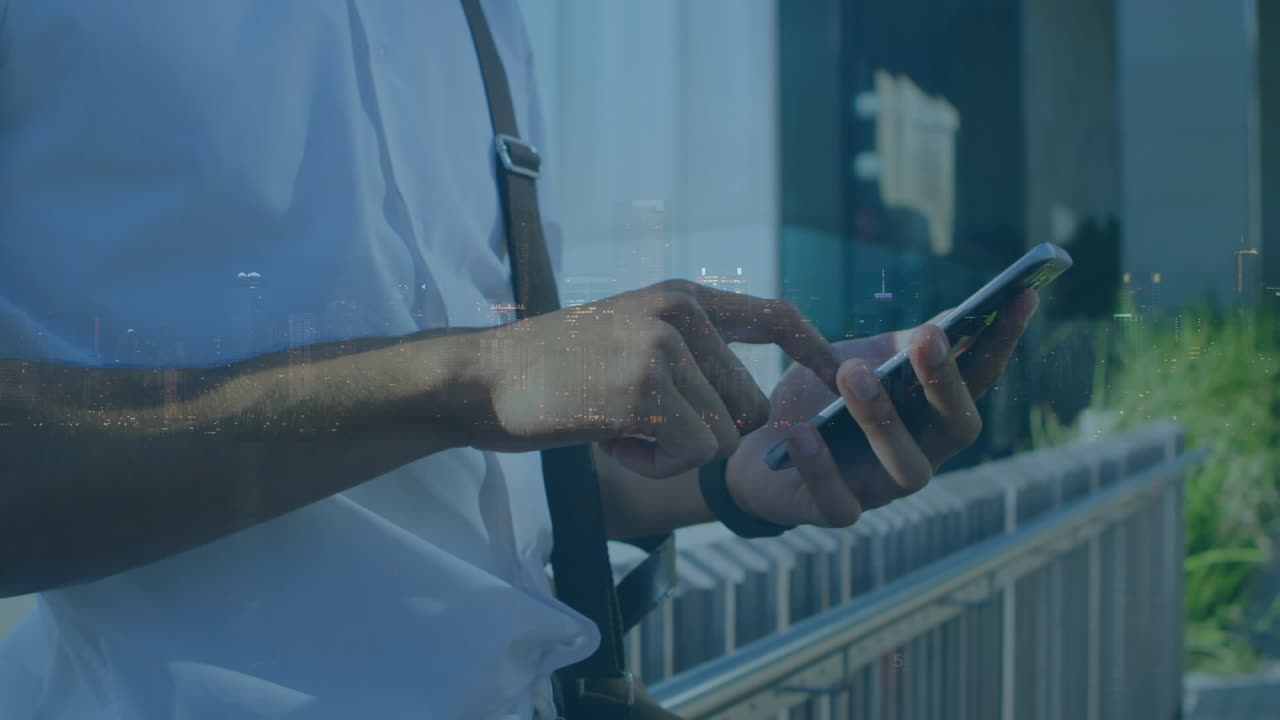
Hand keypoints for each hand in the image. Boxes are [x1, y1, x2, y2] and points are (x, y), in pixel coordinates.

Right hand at [465, 280, 840, 477]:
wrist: (483, 378)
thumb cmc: (553, 371)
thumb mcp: (630, 336)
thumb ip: (688, 351)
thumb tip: (750, 409)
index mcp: (682, 297)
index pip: (774, 316)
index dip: (814, 350)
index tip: (838, 379)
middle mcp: (680, 313)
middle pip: (747, 406)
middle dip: (701, 435)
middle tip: (636, 421)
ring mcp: (663, 347)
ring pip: (717, 438)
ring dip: (668, 452)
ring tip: (613, 423)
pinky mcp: (645, 388)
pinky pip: (688, 455)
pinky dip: (650, 464)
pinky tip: (607, 438)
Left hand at [725, 289, 1039, 527]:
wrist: (754, 443)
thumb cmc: (817, 399)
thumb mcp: (857, 360)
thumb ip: (898, 348)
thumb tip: (953, 318)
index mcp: (931, 415)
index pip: (979, 379)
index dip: (1002, 342)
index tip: (1021, 296)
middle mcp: (920, 455)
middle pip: (956, 429)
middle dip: (946, 383)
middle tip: (928, 338)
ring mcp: (879, 489)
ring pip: (906, 469)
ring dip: (882, 419)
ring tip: (852, 374)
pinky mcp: (832, 512)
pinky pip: (836, 500)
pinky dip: (820, 466)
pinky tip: (803, 432)